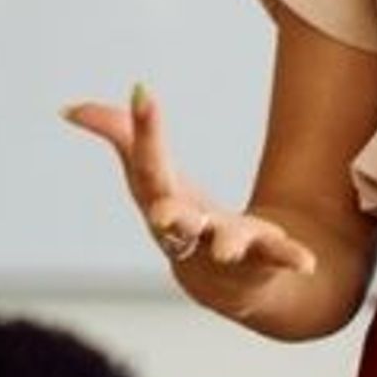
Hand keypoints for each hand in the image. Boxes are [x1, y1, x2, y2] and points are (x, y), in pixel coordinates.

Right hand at [62, 83, 317, 290]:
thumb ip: (119, 135)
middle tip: (163, 216)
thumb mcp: (150, 174)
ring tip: (228, 249)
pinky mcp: (262, 259)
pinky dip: (290, 260)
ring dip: (227, 245)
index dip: (145, 129)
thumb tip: (69, 108)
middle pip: (176, 222)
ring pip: (224, 246)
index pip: (148, 166)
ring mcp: (225, 249)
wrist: (222, 282)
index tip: (143, 94)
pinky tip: (308, 262)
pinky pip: (277, 259)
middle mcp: (188, 231)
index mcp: (161, 202)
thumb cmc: (180, 218)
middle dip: (170, 218)